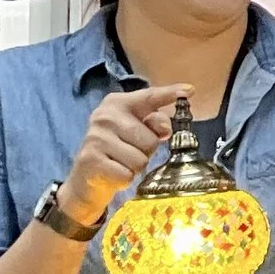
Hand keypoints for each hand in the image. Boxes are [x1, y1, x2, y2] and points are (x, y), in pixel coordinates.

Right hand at [60, 83, 185, 226]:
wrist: (85, 181)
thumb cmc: (117, 152)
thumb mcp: (136, 134)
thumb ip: (153, 125)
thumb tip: (167, 128)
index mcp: (117, 104)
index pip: (149, 97)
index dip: (170, 94)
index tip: (189, 91)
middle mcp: (104, 116)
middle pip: (150, 138)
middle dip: (145, 152)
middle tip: (128, 153)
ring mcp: (96, 138)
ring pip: (140, 159)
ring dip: (135, 168)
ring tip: (120, 163)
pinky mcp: (91, 160)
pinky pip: (127, 174)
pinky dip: (124, 180)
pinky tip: (112, 174)